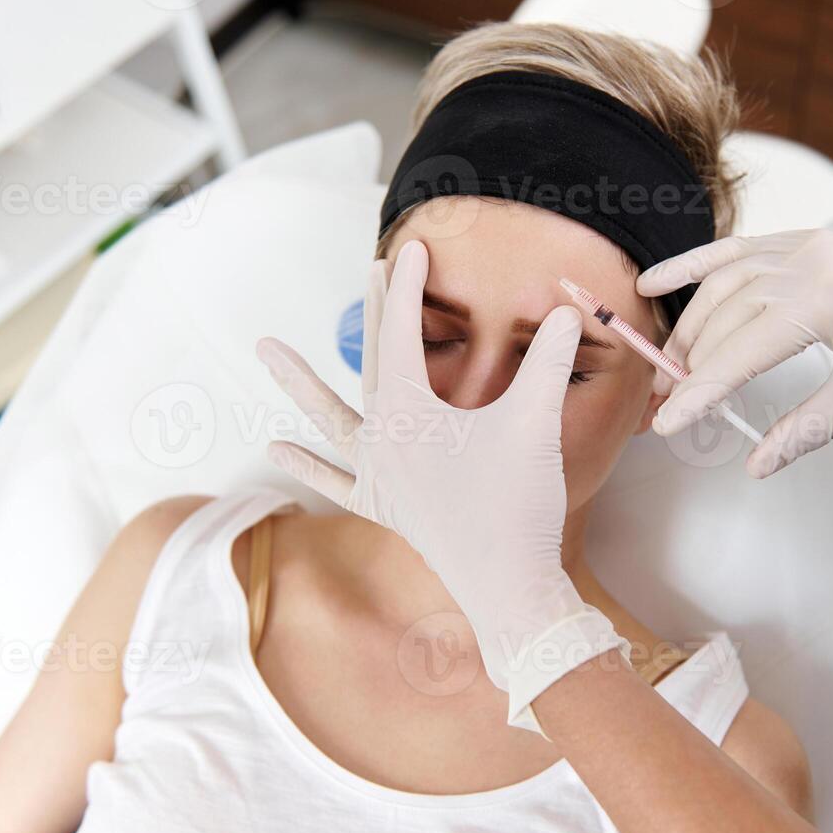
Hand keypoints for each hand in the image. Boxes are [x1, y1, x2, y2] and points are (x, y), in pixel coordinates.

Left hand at [256, 240, 627, 731]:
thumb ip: (549, 360)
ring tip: (264, 348)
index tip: (414, 246)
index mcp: (410, 412)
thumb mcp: (537, 422)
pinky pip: (335, 481)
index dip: (410, 288)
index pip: (404, 333)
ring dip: (300, 383)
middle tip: (373, 267)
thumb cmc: (520, 504)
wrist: (508, 586)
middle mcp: (382, 440)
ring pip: (331, 418)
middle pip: (373, 361)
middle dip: (377, 312)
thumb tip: (568, 308)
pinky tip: (277, 447)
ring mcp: (377, 476)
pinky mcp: (383, 508)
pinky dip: (307, 465)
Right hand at [637, 210, 832, 477]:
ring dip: (690, 324)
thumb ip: (805, 429)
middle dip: (690, 364)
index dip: (700, 392)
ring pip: (725, 283)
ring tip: (669, 365)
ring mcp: (804, 243)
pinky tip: (658, 282)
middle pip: (725, 317)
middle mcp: (808, 263)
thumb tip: (757, 464)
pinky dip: (697, 265)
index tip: (667, 424)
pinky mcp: (807, 237)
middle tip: (665, 404)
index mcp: (827, 303)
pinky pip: (739, 248)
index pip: (741, 353)